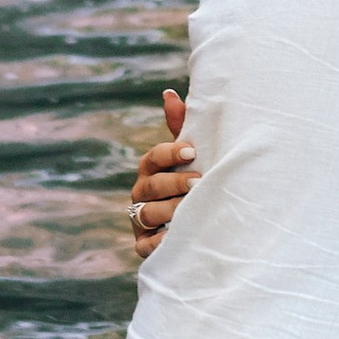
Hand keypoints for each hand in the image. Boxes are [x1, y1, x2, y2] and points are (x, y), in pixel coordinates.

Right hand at [130, 91, 195, 258]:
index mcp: (150, 169)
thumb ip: (181, 126)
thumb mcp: (188, 155)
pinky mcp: (143, 245)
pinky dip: (160, 242)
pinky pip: (146, 246)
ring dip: (170, 211)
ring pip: (147, 214)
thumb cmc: (192, 179)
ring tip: (192, 208)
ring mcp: (140, 220)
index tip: (192, 151)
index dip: (170, 153)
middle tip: (198, 182)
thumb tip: (169, 92)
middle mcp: (141, 193)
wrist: (197, 222)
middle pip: (151, 187)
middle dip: (174, 183)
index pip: (153, 158)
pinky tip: (178, 236)